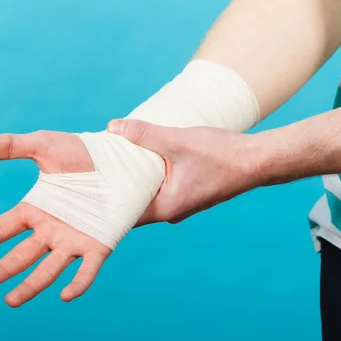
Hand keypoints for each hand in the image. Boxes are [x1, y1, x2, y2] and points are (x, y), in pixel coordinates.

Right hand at [0, 131, 110, 306]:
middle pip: (22, 254)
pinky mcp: (99, 245)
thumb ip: (12, 146)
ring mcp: (74, 240)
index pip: (3, 227)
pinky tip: (66, 296)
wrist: (122, 158)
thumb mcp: (45, 145)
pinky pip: (87, 269)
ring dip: (31, 285)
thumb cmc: (83, 152)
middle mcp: (51, 229)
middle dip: (3, 268)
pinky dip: (78, 283)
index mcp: (36, 209)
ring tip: (11, 301)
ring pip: (48, 268)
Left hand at [107, 119, 262, 225]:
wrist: (257, 160)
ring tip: (111, 163)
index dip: (103, 198)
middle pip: (131, 203)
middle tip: (93, 170)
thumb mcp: (178, 140)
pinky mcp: (186, 194)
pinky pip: (158, 189)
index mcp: (166, 208)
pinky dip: (146, 178)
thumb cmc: (222, 154)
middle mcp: (171, 212)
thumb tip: (113, 127)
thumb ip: (144, 134)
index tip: (84, 186)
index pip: (123, 211)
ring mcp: (180, 205)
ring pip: (145, 195)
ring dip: (131, 181)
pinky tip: (138, 161)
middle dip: (114, 187)